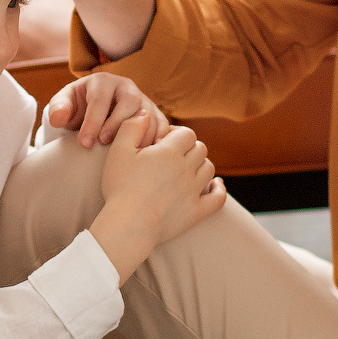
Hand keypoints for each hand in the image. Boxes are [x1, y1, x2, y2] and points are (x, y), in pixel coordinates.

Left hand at [48, 74, 170, 148]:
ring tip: (127, 153)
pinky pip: (162, 125)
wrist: (93, 111)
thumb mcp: (64, 105)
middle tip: (104, 143)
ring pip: (149, 113)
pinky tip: (148, 156)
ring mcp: (143, 100)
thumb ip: (58, 109)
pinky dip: (158, 139)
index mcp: (103, 82)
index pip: (100, 99)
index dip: (93, 121)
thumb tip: (57, 118)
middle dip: (118, 123)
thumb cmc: (77, 107)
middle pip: (130, 101)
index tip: (84, 143)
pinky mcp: (154, 114)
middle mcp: (127, 87)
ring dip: (139, 133)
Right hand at [87, 115, 225, 280]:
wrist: (128, 225)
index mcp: (170, 152)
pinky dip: (218, 189)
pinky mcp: (196, 212)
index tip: (163, 142)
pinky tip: (214, 185)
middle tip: (172, 156)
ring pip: (209, 169)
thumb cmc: (119, 187)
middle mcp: (186, 169)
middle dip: (188, 149)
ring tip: (185, 170)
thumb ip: (132, 127)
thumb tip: (146, 113)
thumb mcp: (118, 151)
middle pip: (200, 149)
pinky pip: (218, 198)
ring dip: (200, 166)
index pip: (187, 133)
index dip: (177, 134)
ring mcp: (194, 191)